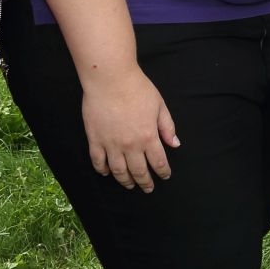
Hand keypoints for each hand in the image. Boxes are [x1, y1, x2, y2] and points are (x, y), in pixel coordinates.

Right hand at [80, 65, 179, 190]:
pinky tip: (107, 173)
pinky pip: (98, 161)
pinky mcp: (95, 140)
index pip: (158, 162)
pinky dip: (102, 170)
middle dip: (145, 182)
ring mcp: (111, 144)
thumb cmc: (137, 89)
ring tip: (129, 185)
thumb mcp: (159, 105)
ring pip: (119, 171)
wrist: (110, 79)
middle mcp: (130, 145)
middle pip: (139, 171)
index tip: (165, 176)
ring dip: (125, 181)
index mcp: (148, 137)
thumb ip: (167, 127)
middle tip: (148, 188)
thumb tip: (175, 144)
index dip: (163, 172)